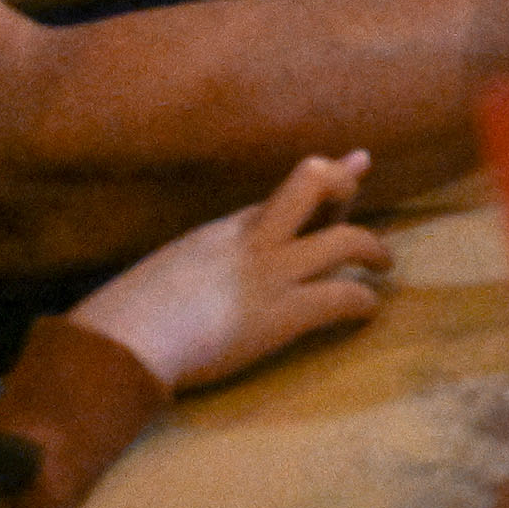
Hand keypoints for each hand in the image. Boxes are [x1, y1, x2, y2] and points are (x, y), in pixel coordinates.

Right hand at [70, 153, 387, 390]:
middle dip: (342, 185)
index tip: (340, 167)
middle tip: (359, 195)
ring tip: (384, 263)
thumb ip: (184, 273)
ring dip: (372, 248)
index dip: (312, 185)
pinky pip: (340, 296)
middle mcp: (251, 241)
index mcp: (219, 233)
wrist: (123, 340)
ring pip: (342, 239)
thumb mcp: (162, 275)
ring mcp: (270, 274)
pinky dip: (363, 301)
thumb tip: (183, 291)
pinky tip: (369, 310)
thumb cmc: (125, 316)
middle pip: (309, 182)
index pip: (276, 198)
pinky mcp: (282, 314)